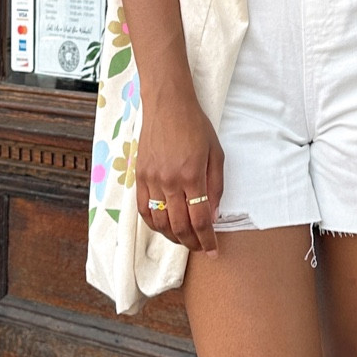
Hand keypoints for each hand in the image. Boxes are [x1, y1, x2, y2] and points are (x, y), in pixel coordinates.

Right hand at [136, 87, 222, 254]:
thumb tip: (213, 215)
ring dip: (172, 237)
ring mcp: (152, 179)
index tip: (213, 250)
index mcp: (192, 175)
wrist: (168, 105)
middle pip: (180, 226)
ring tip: (184, 240)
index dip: (207, 240)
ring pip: (159, 222)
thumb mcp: (216, 154)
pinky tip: (163, 227)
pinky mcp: (140, 176)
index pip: (200, 219)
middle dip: (192, 243)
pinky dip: (153, 224)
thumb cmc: (196, 126)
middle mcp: (170, 181)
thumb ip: (216, 186)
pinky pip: (143, 209)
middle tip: (201, 248)